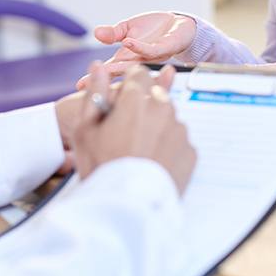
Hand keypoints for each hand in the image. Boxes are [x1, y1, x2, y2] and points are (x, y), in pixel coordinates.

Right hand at [72, 63, 195, 194]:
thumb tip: (98, 66)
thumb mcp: (85, 128)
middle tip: (129, 130)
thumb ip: (95, 91)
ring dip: (158, 125)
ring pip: (169, 117)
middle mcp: (163, 109)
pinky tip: (153, 160)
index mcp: (137, 99)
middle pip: (157, 94)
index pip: (140, 73)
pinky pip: (179, 141)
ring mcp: (179, 131)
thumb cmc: (101, 168)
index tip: (124, 98)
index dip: (130, 83)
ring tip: (139, 149)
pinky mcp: (190, 152)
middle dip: (145, 104)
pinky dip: (169, 146)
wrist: (126, 209)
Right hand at [76, 11, 196, 88]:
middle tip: (90, 85)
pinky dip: (138, 47)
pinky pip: (150, 50)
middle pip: (119, 72)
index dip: (95, 78)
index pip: (108, 70)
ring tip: (107, 68)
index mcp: (127, 58)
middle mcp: (138, 62)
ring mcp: (150, 58)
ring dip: (120, 67)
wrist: (180, 24)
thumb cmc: (154, 29)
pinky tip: (128, 42)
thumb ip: (113, 33)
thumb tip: (96, 32)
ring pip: (134, 66)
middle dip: (104, 79)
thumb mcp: (128, 27)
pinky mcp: (163, 49)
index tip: (80, 86)